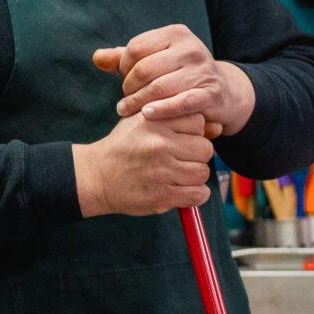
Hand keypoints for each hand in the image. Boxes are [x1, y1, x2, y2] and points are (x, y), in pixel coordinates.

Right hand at [75, 108, 215, 216]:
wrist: (96, 176)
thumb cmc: (124, 146)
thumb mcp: (143, 121)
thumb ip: (176, 117)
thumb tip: (217, 126)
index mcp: (154, 121)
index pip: (198, 121)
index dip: (194, 131)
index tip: (182, 138)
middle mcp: (159, 145)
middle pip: (205, 148)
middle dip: (197, 154)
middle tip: (182, 158)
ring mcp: (161, 172)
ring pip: (203, 172)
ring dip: (196, 175)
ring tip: (180, 174)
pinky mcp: (162, 196)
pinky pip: (199, 195)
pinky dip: (196, 194)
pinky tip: (183, 189)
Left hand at [97, 25, 255, 138]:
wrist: (221, 91)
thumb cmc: (179, 74)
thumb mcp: (155, 60)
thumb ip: (125, 58)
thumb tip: (97, 57)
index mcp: (176, 33)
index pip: (136, 47)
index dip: (123, 67)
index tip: (124, 80)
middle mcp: (191, 48)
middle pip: (145, 68)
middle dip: (129, 87)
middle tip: (124, 100)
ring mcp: (202, 70)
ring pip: (159, 87)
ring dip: (138, 103)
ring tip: (126, 111)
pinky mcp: (210, 94)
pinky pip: (180, 103)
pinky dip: (161, 110)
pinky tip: (147, 115)